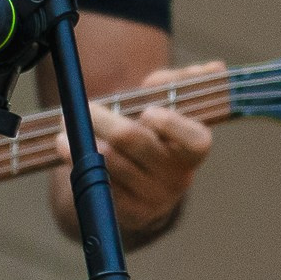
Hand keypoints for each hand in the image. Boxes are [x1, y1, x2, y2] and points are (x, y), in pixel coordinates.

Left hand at [53, 59, 221, 242]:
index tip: (148, 111)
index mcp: (193, 150)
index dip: (170, 125)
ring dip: (83, 140)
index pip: (194, 140)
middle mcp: (178, 177)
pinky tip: (67, 149)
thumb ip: (180, 83)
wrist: (139, 180)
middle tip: (83, 105)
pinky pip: (99, 184)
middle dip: (104, 119)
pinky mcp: (129, 213)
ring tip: (66, 125)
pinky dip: (79, 163)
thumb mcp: (168, 105)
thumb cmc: (154, 132)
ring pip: (110, 162)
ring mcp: (154, 198)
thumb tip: (214, 66)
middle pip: (135, 141)